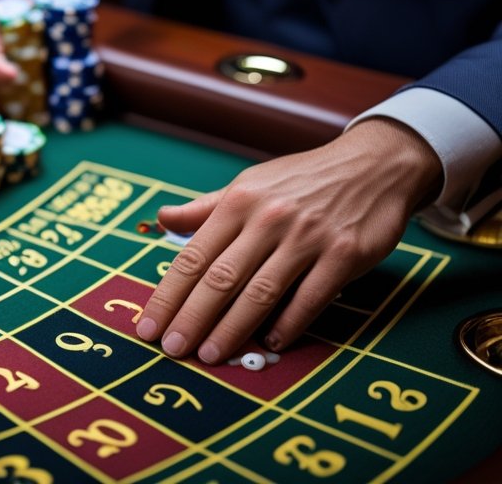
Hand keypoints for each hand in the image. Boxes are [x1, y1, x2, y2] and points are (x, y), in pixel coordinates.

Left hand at [135, 119, 441, 362]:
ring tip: (210, 355)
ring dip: (232, 328)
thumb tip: (162, 218)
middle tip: (171, 349)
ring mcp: (307, 237)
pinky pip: (310, 297)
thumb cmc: (301, 180)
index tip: (148, 325)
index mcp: (238, 202)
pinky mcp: (343, 254)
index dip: (168, 295)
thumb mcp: (250, 183)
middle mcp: (268, 219)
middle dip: (192, 318)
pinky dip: (289, 323)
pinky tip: (270, 340)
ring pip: (261, 292)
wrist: (373, 165)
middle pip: (221, 278)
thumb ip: (206, 207)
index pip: (193, 256)